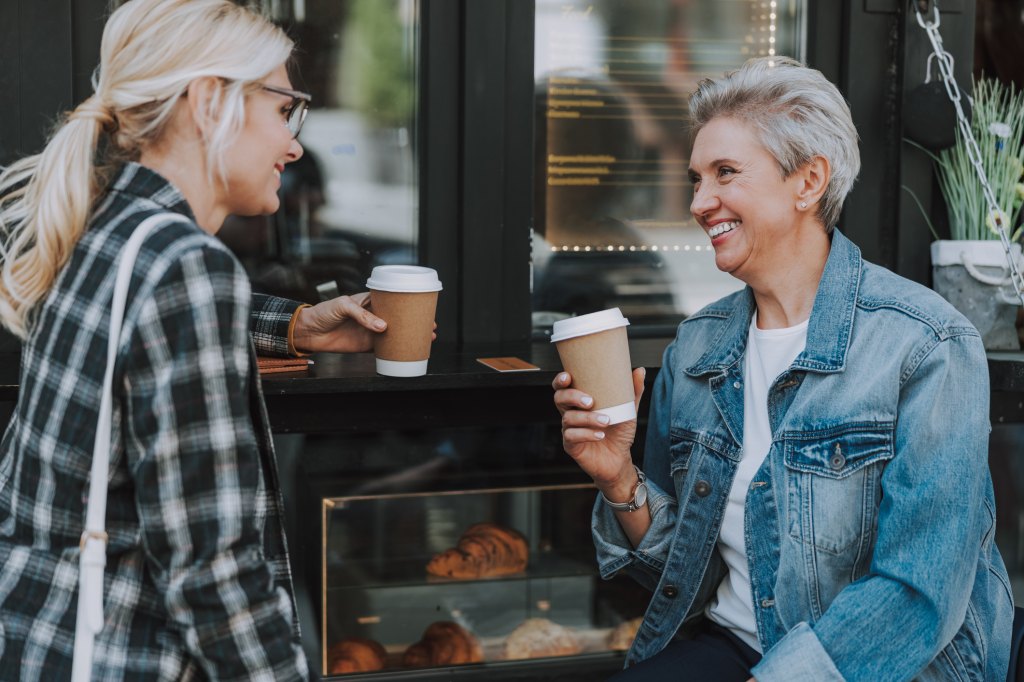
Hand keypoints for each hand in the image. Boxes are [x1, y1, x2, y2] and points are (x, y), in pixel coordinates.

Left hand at [291, 292, 435, 353]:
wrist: (308, 331)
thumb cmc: (322, 312)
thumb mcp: (342, 306)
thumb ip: (362, 315)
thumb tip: (382, 326)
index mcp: (368, 301)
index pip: (392, 301)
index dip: (407, 304)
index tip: (422, 307)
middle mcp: (372, 316)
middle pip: (399, 318)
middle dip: (415, 321)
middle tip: (430, 325)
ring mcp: (370, 331)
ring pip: (395, 333)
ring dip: (410, 336)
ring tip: (426, 338)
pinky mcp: (366, 345)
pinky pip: (384, 348)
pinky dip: (397, 349)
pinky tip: (408, 350)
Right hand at [552, 368, 645, 493]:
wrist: (620, 459)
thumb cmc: (619, 432)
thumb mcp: (628, 410)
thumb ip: (633, 391)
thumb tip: (640, 370)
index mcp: (579, 402)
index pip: (562, 387)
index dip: (560, 380)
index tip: (568, 376)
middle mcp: (571, 413)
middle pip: (559, 399)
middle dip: (572, 396)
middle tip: (590, 401)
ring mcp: (569, 429)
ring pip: (568, 418)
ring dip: (587, 418)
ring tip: (606, 420)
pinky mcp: (571, 446)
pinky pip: (572, 436)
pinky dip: (586, 434)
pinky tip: (600, 434)